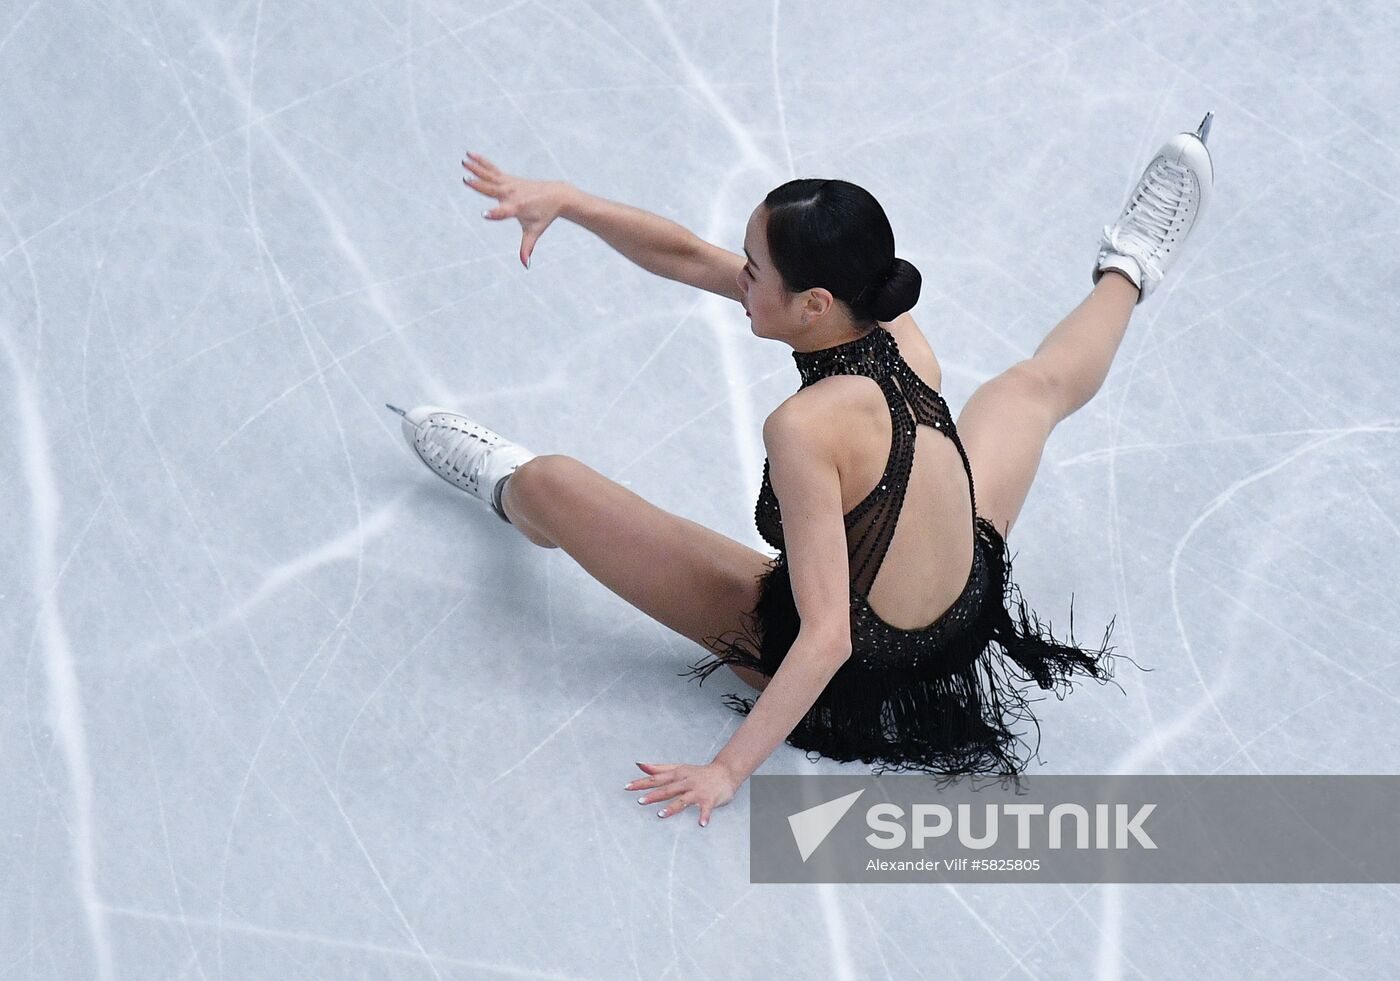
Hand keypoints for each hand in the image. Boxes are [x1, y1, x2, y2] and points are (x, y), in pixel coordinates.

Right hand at [461, 151, 569, 268]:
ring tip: (464, 161)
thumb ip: (527, 248)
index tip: (485, 214)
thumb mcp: (534, 232)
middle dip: (479, 185)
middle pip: (492, 189)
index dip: (495, 214)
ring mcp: (510, 184)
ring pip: (490, 175)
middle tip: (466, 180)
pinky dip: (482, 162)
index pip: (504, 212)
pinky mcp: (509, 178)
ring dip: (476, 168)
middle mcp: (512, 194)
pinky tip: (470, 155)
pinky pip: (492, 169)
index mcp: (517, 208)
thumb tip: (526, 265)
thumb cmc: (544, 216)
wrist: (557, 195)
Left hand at [626, 761, 740, 826]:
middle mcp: (685, 782)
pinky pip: (706, 809)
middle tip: (640, 801)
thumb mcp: (678, 768)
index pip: (656, 779)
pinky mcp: (709, 800)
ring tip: (661, 815)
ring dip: (672, 808)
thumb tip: (639, 764)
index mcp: (677, 775)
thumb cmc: (698, 772)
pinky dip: (704, 816)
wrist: (725, 772)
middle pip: (667, 789)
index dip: (641, 783)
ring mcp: (697, 791)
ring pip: (683, 800)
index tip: (627, 787)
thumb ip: (658, 768)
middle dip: (654, 795)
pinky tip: (701, 824)